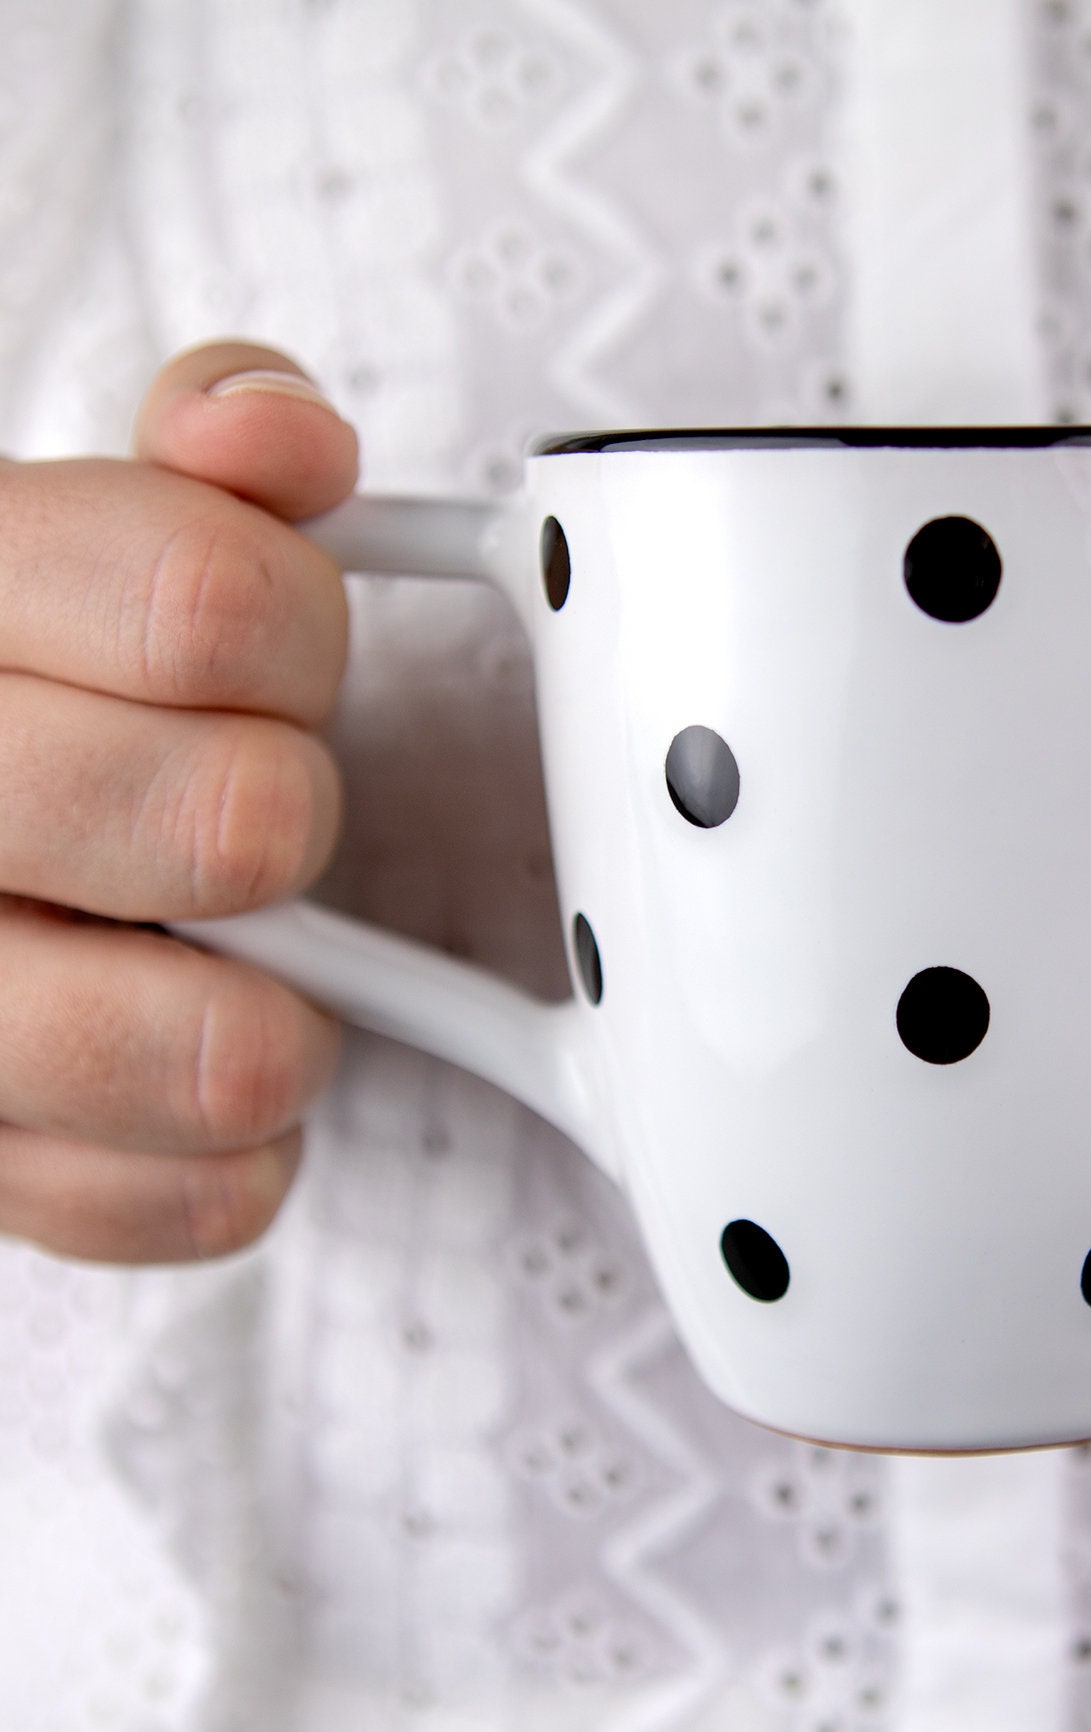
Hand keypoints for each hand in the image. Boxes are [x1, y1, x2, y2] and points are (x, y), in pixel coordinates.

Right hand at [0, 341, 358, 1262]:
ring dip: (259, 1026)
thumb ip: (201, 472)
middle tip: (257, 824)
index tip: (281, 660)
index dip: (303, 637)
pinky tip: (203, 1106)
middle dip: (285, 817)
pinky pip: (138, 1202)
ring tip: (261, 998)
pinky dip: (217, 1171)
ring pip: (164, 1044)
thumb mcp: (101, 540)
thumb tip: (277, 438)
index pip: (212, 602)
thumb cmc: (55, 695)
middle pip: (232, 823)